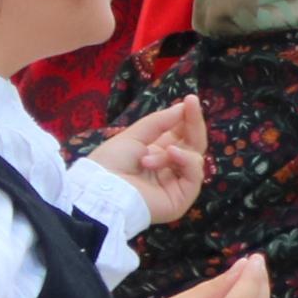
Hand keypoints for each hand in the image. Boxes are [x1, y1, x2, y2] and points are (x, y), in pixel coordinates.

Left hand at [86, 96, 209, 223]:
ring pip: (194, 157)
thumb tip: (182, 107)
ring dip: (174, 151)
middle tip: (191, 104)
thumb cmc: (111, 163)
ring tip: (147, 159)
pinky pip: (195, 175)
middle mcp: (169, 168)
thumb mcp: (133, 136)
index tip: (190, 100)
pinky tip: (172, 154)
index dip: (187, 118)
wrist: (102, 190)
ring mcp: (177, 183)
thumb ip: (160, 122)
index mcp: (157, 153)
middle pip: (193, 144)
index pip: (181, 135)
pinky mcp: (182, 198)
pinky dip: (187, 161)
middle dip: (193, 123)